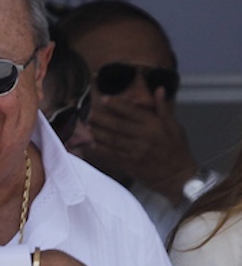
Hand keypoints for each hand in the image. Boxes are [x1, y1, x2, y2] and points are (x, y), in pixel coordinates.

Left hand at [88, 87, 196, 203]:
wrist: (178, 176)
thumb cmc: (176, 149)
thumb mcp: (174, 126)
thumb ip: (163, 108)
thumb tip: (159, 89)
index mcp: (154, 124)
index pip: (132, 111)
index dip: (116, 105)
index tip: (103, 99)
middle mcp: (144, 136)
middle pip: (118, 125)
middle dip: (102, 118)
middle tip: (89, 113)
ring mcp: (136, 150)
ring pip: (113, 139)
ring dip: (98, 132)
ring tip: (87, 126)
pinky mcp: (131, 163)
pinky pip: (112, 154)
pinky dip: (101, 149)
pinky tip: (92, 144)